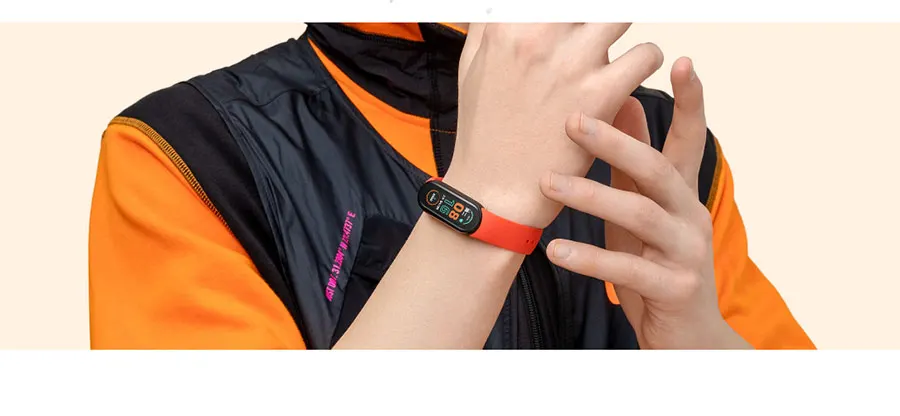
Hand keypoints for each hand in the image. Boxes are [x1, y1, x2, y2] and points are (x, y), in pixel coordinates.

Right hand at [443, 23, 663, 228]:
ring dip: (621, 30)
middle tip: (594, 34)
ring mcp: (573, 63)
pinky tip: (630, 76)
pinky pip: (646, 55)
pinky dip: (646, 61)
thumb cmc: (483, 130)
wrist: (494, 189)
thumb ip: (489, 26)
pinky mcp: (601, 94)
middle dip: (594, 18)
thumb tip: (499, 7)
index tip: (571, 21)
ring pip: (622, 16)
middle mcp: (540, 35)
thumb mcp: (471, 67)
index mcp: (508, 26)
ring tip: (616, 49)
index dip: (567, 10)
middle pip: (592, 4)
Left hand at [540, 57, 750, 348]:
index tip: (680, 60)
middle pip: (658, 168)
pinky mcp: (675, 287)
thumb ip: (634, 163)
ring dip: (591, 195)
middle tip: (572, 120)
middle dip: (616, 141)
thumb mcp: (643, 209)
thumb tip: (623, 101)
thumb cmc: (656, 264)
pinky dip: (589, 258)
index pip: (690, 139)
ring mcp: (687, 253)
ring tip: (548, 182)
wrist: (686, 336)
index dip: (691, 100)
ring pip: (641, 214)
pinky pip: (628, 269)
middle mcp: (691, 215)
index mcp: (682, 194)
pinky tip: (556, 250)